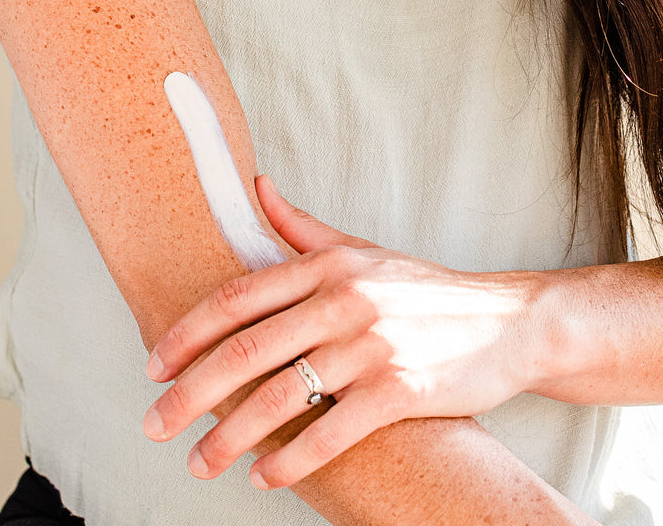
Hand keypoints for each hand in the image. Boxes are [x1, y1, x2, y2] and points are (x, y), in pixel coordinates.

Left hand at [142, 175, 546, 489]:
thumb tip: (255, 186)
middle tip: (154, 426)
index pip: (239, 298)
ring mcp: (373, 344)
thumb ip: (301, 226)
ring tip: (199, 463)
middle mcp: (346, 298)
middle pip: (246, 350)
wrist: (508, 323)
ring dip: (229, 438)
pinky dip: (290, 461)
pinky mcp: (400, 389)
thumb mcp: (363, 249)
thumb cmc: (426, 291)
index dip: (187, 334)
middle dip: (190, 394)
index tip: (153, 367)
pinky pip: (330, 432)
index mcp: (329, 264)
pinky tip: (264, 476)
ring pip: (280, 397)